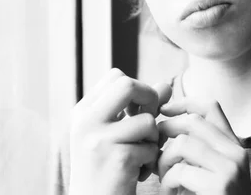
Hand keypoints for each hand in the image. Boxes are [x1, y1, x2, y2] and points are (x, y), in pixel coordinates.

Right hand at [69, 68, 171, 194]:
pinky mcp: (117, 159)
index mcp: (83, 112)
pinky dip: (151, 161)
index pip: (116, 77)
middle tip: (149, 124)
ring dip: (153, 139)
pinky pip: (151, 147)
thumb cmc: (108, 169)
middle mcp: (86, 121)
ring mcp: (99, 140)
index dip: (137, 90)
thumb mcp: (118, 134)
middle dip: (149, 101)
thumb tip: (167, 84)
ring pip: (147, 121)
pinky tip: (138, 174)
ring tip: (141, 156)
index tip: (139, 111)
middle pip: (128, 85)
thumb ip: (140, 107)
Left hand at [157, 99, 250, 194]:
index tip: (162, 110)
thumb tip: (166, 123)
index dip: (183, 102)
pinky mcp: (222, 185)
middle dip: (166, 132)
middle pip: (193, 121)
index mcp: (233, 147)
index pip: (210, 106)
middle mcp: (236, 152)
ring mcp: (231, 168)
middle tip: (154, 152)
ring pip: (183, 143)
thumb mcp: (207, 172)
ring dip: (164, 161)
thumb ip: (196, 149)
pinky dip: (167, 182)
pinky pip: (182, 170)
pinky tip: (170, 194)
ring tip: (163, 179)